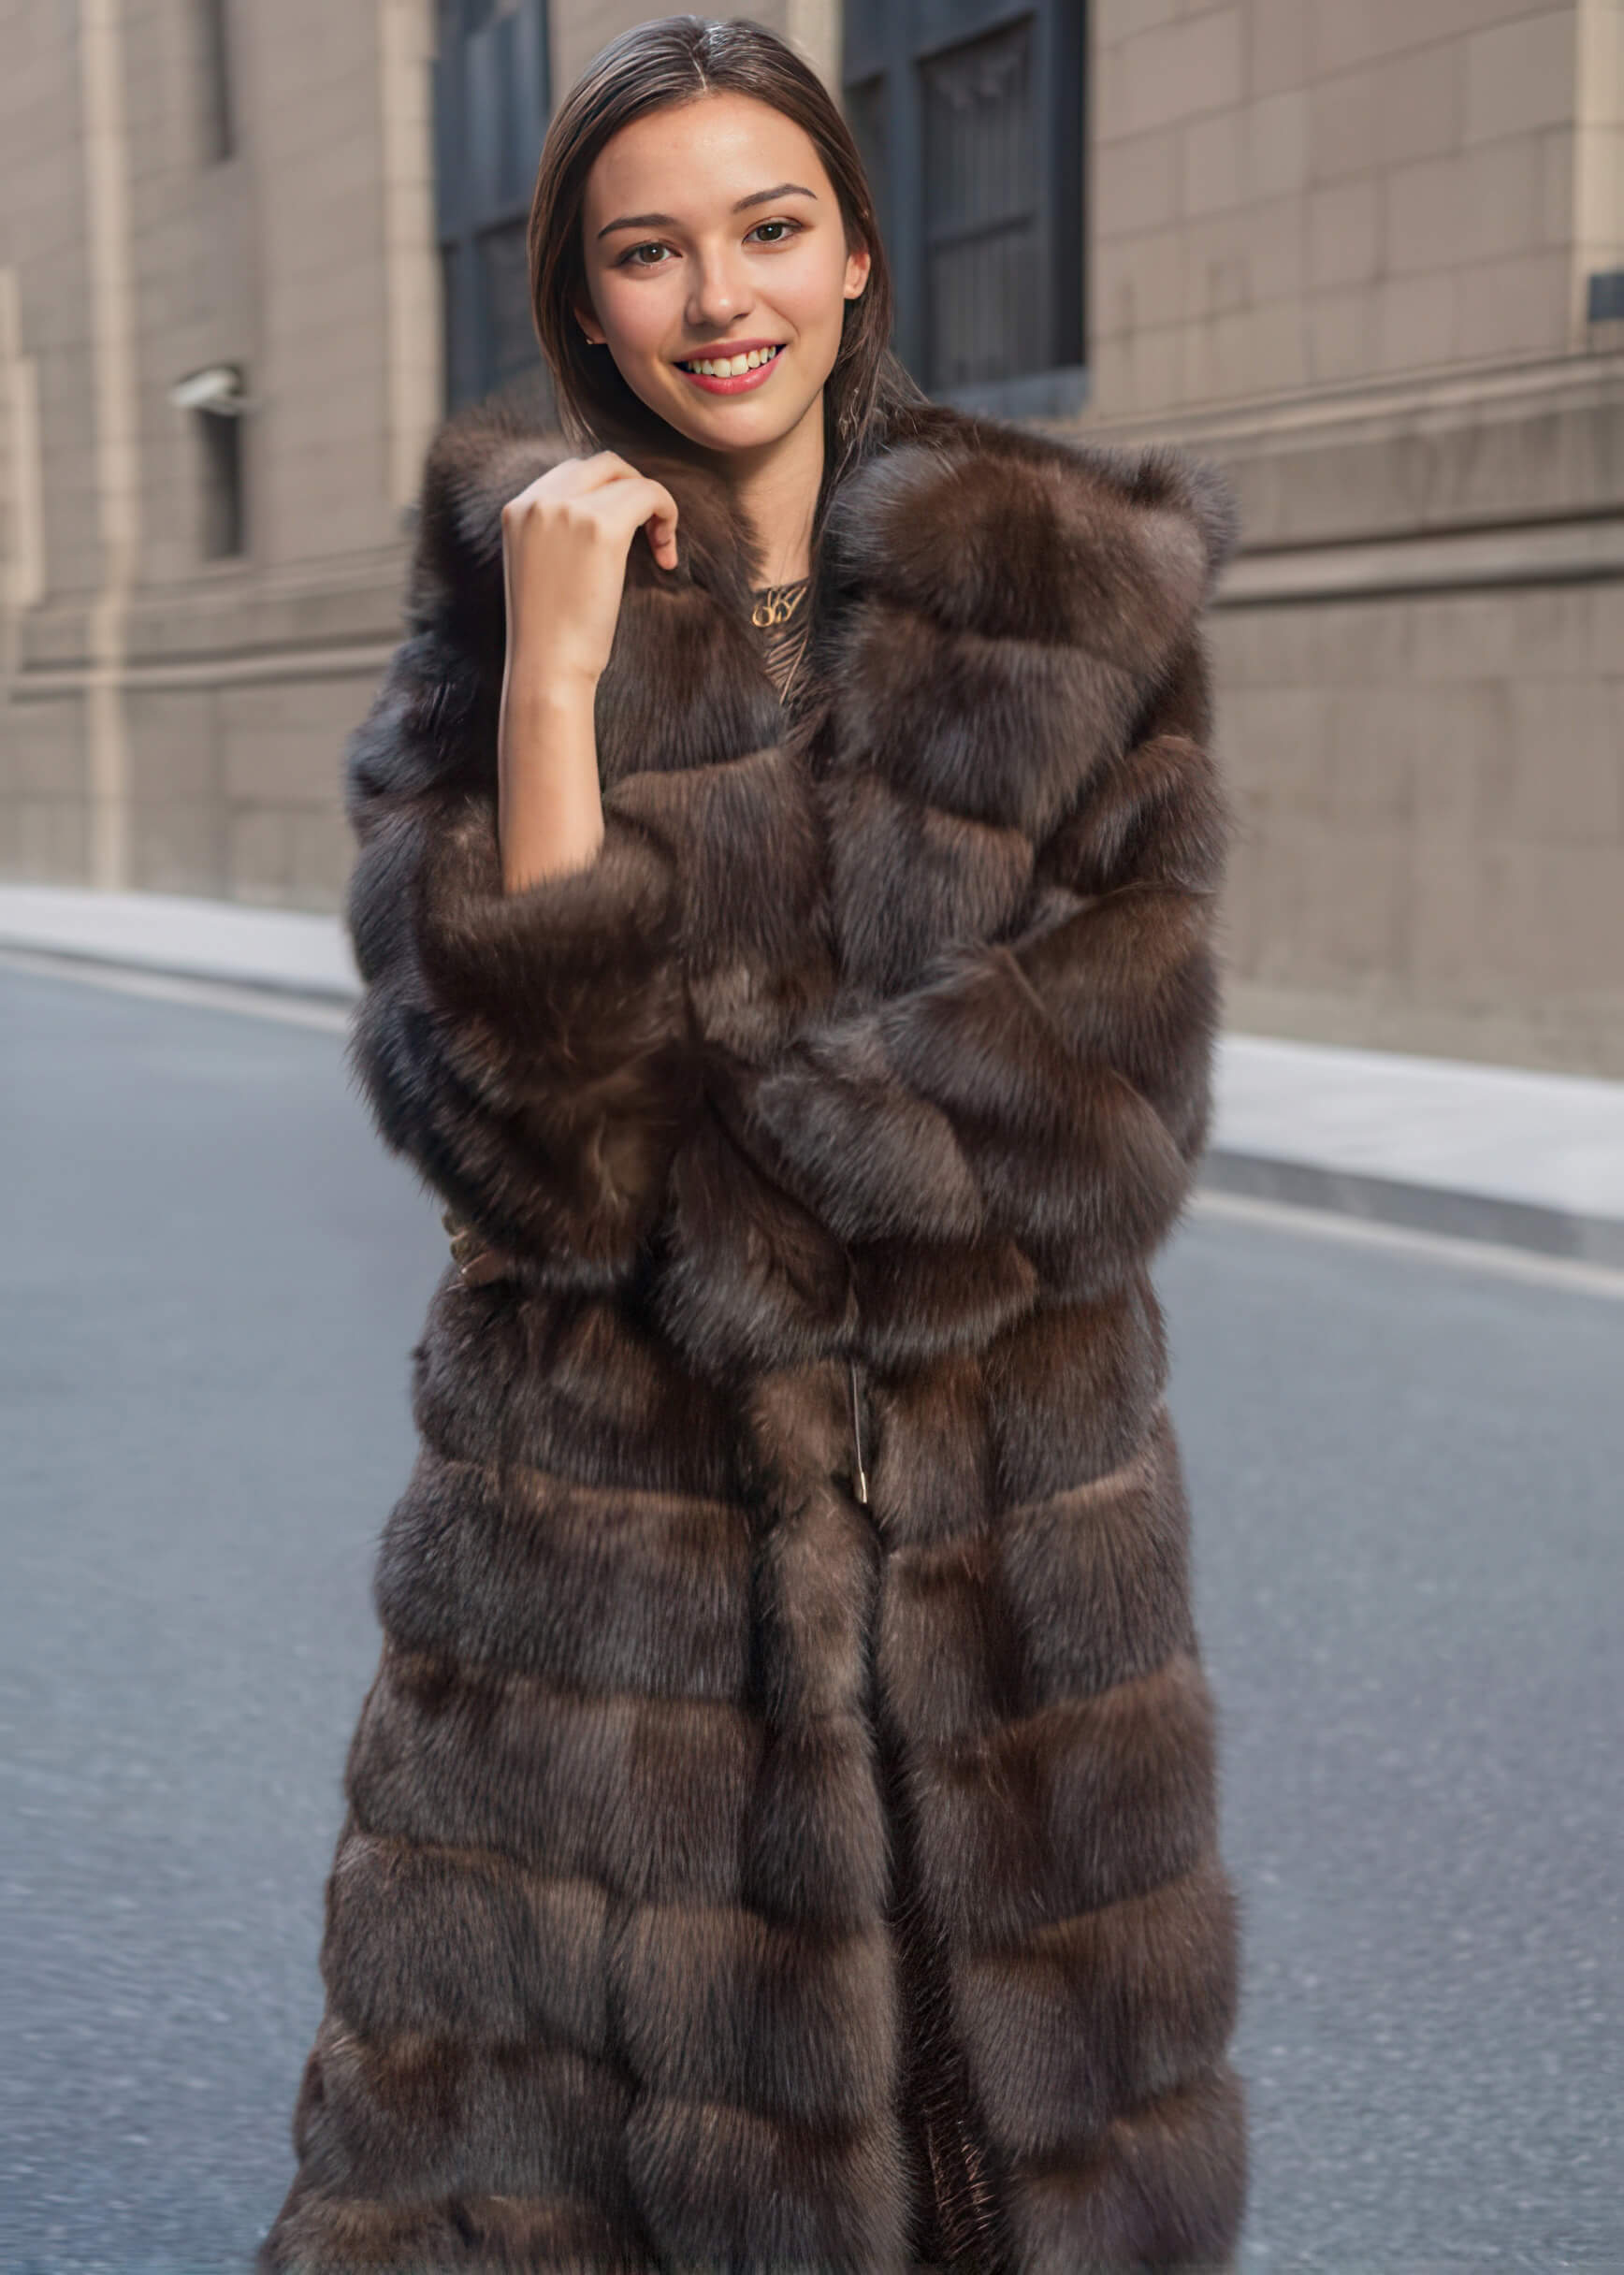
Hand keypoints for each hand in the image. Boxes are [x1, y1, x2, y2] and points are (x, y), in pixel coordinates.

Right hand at [500, 449, 678, 694]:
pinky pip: (650, 494)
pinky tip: (667, 555)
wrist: (546, 667)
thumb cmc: (548, 634)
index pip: (572, 473)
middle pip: (602, 465)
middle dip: (633, 490)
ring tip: (660, 548)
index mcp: (517, 508)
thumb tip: (606, 515)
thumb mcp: (541, 568)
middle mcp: (538, 499)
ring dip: (653, 504)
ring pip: (628, 477)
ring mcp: (567, 509)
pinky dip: (668, 516)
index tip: (626, 533)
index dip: (608, 494)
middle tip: (649, 532)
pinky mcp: (601, 527)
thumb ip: (558, 532)